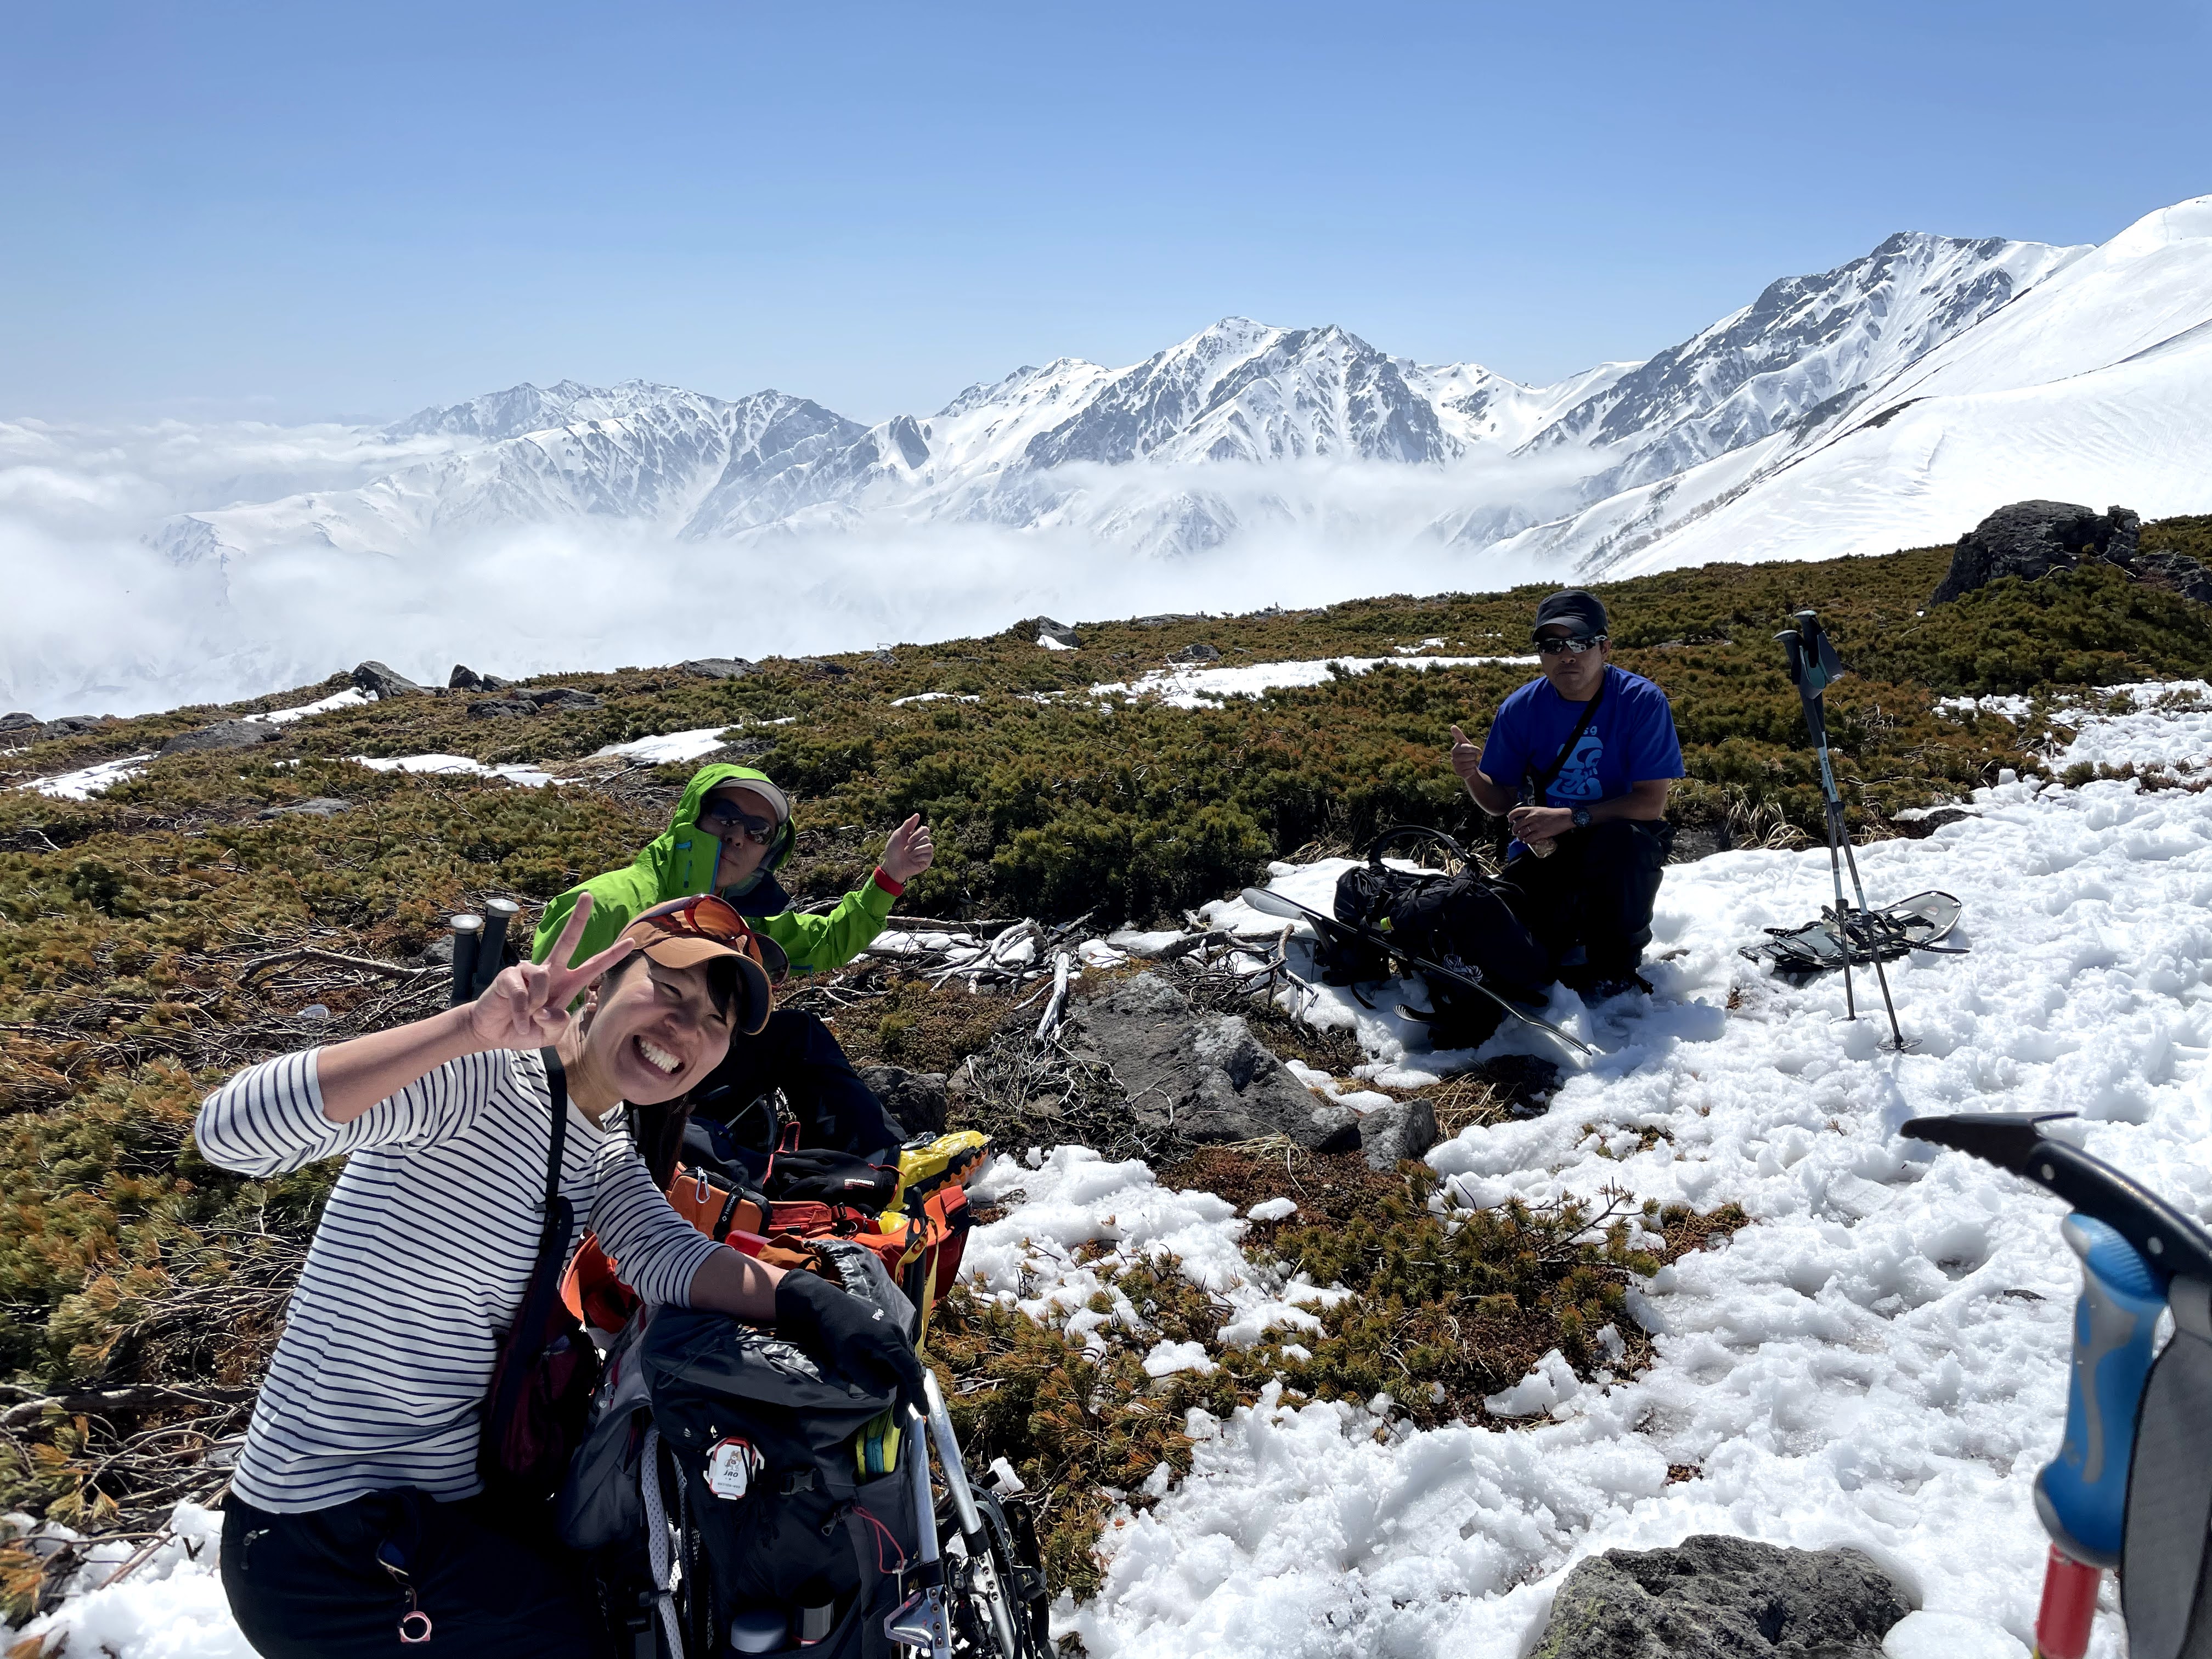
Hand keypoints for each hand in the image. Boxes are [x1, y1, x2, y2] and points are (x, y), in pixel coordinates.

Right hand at [464, 893, 635, 1051]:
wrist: (494, 1034)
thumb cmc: (526, 1030)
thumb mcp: (549, 1035)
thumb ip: (557, 1024)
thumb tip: (547, 1009)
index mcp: (567, 983)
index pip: (593, 967)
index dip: (612, 955)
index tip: (631, 941)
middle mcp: (550, 971)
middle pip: (567, 941)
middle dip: (578, 918)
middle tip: (588, 895)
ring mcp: (529, 971)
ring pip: (544, 978)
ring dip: (537, 1005)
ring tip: (528, 1018)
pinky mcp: (509, 975)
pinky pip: (522, 993)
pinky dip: (521, 1013)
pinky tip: (516, 1020)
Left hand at [774, 1269, 926, 1408]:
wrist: (828, 1302)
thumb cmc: (836, 1329)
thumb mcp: (847, 1359)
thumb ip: (866, 1379)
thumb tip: (884, 1395)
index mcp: (889, 1341)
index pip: (909, 1371)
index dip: (916, 1393)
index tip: (922, 1411)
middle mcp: (897, 1334)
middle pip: (909, 1369)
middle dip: (906, 1394)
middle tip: (899, 1419)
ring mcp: (894, 1329)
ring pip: (904, 1362)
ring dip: (897, 1381)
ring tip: (881, 1394)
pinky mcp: (887, 1328)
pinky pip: (897, 1353)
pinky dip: (893, 1368)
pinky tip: (881, 1375)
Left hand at [880, 814, 934, 884]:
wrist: (892, 865)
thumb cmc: (893, 850)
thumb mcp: (899, 834)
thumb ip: (908, 824)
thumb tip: (918, 814)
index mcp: (917, 836)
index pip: (925, 830)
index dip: (918, 833)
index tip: (908, 839)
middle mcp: (922, 844)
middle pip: (926, 838)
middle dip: (914, 844)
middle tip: (906, 849)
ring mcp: (925, 853)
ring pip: (929, 846)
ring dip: (916, 850)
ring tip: (908, 854)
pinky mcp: (927, 861)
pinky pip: (928, 855)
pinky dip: (918, 857)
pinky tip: (913, 860)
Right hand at [1448, 724, 1483, 787]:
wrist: (1465, 765)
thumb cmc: (1466, 751)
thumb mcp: (1464, 742)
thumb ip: (1458, 734)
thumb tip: (1452, 726)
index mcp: (1455, 749)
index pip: (1468, 748)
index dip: (1475, 749)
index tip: (1478, 750)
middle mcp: (1453, 758)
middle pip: (1472, 757)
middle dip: (1474, 757)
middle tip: (1471, 757)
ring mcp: (1456, 766)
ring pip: (1472, 764)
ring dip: (1473, 763)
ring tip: (1469, 762)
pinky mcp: (1459, 774)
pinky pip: (1471, 771)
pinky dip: (1472, 770)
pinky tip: (1469, 768)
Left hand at [1508, 805, 1575, 843]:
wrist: (1564, 817)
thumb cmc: (1554, 813)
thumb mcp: (1541, 810)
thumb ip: (1532, 813)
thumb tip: (1525, 820)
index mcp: (1532, 809)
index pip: (1516, 811)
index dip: (1510, 816)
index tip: (1509, 820)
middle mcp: (1532, 817)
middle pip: (1517, 824)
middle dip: (1514, 830)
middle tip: (1515, 832)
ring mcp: (1536, 825)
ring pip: (1522, 832)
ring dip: (1520, 836)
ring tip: (1520, 838)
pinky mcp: (1541, 833)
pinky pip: (1529, 838)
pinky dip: (1526, 841)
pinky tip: (1526, 841)